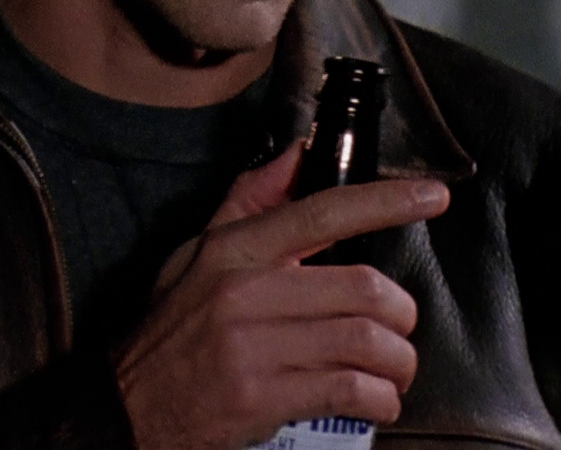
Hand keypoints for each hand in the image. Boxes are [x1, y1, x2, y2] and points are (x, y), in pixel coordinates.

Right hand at [114, 143, 449, 449]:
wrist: (127, 408)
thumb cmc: (172, 330)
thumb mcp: (195, 254)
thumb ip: (250, 201)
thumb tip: (298, 152)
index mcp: (235, 251)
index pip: (322, 212)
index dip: (384, 202)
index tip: (433, 196)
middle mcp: (246, 294)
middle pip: (362, 288)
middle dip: (400, 312)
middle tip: (401, 327)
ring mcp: (254, 348)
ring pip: (364, 342)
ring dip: (397, 362)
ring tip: (394, 370)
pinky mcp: (263, 399)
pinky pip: (349, 391)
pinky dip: (379, 399)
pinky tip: (376, 401)